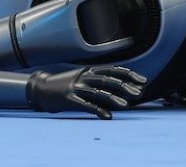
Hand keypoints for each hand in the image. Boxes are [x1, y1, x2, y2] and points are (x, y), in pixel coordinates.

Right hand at [24, 65, 146, 118]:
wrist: (43, 88)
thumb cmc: (67, 85)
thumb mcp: (83, 78)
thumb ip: (99, 81)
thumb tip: (120, 89)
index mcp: (90, 70)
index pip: (114, 69)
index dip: (129, 75)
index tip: (143, 81)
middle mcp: (85, 76)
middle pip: (109, 79)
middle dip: (125, 86)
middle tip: (139, 93)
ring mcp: (77, 87)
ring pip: (99, 91)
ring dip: (114, 98)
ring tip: (126, 105)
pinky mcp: (69, 99)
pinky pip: (86, 105)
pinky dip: (98, 110)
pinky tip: (108, 116)